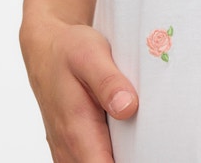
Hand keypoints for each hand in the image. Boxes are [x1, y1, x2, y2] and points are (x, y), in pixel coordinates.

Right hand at [20, 20, 137, 161]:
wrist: (47, 49)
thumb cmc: (69, 50)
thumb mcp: (90, 55)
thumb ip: (108, 83)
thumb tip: (128, 107)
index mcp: (76, 130)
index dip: (128, 162)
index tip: (150, 151)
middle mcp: (68, 149)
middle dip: (129, 158)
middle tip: (153, 142)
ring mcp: (67, 152)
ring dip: (119, 156)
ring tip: (143, 140)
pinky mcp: (71, 148)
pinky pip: (90, 161)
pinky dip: (109, 154)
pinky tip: (128, 140)